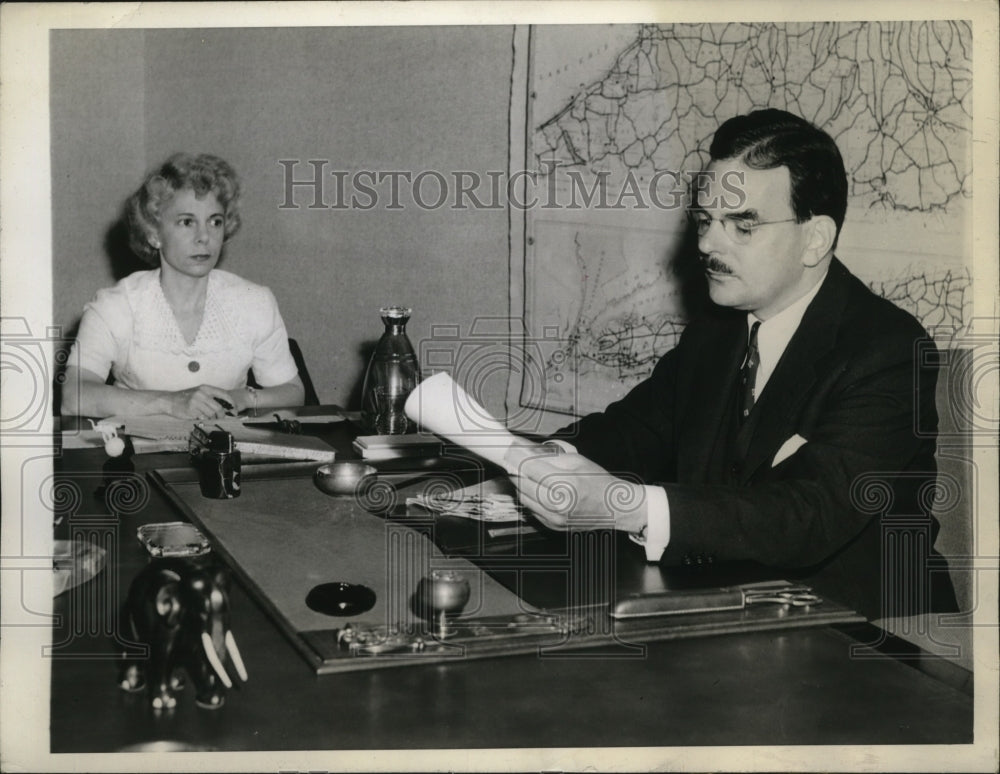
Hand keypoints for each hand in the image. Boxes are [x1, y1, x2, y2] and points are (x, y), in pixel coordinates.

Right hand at [165, 385, 237, 419]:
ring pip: (212, 414)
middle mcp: (202, 393)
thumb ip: (212, 398)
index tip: (235, 410)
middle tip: (222, 418)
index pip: (224, 395)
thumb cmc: (186, 398)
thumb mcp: (199, 393)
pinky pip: (203, 417)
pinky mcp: (191, 409)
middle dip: (222, 415)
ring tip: (209, 418)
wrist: (169, 401)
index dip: (232, 404)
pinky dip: (204, 419)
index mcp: (206, 388)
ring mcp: (196, 401)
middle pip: (219, 407)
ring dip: (212, 418)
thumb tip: (227, 407)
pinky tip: (200, 417)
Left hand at [506, 449, 647, 532]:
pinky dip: (528, 497)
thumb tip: (525, 450)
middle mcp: (558, 505)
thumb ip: (549, 457)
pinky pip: (530, 509)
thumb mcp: (576, 461)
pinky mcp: (552, 526)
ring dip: (519, 483)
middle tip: (512, 458)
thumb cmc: (598, 482)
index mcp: (566, 485)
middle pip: (522, 484)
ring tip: (523, 471)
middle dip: (515, 469)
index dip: (516, 457)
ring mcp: (554, 518)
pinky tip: (534, 487)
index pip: (530, 469)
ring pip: (523, 498)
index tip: (508, 448)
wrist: (614, 507)